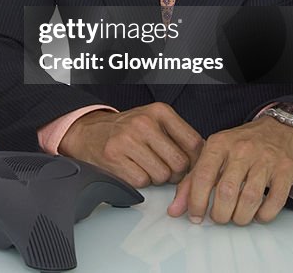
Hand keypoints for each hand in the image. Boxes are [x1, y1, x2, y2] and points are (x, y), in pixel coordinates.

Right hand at [58, 102, 202, 187]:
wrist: (87, 131)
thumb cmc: (125, 129)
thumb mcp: (153, 120)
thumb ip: (179, 135)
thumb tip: (205, 158)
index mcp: (159, 111)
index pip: (194, 143)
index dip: (194, 160)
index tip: (188, 164)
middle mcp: (144, 123)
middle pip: (180, 163)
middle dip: (175, 172)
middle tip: (164, 167)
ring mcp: (128, 140)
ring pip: (162, 175)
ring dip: (156, 177)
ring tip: (145, 166)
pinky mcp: (115, 158)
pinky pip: (142, 182)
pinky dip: (140, 181)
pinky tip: (132, 169)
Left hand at [168, 116, 292, 224]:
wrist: (279, 129)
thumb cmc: (241, 145)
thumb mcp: (212, 155)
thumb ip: (192, 181)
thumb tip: (175, 210)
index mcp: (219, 144)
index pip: (203, 177)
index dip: (197, 201)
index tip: (196, 215)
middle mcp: (241, 150)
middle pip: (226, 192)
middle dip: (220, 214)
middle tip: (219, 218)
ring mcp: (265, 160)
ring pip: (250, 198)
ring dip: (240, 217)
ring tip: (236, 218)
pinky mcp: (285, 171)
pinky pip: (274, 201)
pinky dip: (264, 215)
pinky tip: (257, 215)